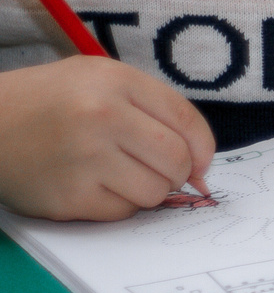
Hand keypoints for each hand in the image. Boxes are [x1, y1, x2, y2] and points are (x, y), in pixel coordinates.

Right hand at [0, 58, 214, 220]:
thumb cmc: (51, 101)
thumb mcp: (100, 79)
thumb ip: (155, 108)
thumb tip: (202, 162)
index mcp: (115, 81)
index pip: (187, 122)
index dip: (203, 149)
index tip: (200, 162)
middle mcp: (101, 117)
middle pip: (177, 161)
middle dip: (178, 172)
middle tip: (157, 170)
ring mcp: (83, 159)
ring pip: (155, 192)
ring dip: (147, 190)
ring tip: (118, 173)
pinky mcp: (67, 198)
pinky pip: (122, 213)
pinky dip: (117, 205)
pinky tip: (92, 185)